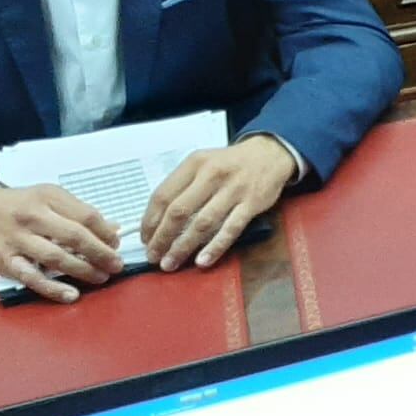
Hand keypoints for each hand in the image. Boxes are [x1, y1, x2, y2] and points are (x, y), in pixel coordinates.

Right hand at [0, 183, 121, 302]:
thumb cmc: (18, 205)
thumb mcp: (49, 198)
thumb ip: (79, 212)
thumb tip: (112, 228)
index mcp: (49, 197)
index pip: (87, 216)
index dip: (105, 233)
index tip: (116, 244)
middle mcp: (34, 216)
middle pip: (75, 236)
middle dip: (101, 253)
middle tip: (116, 264)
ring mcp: (18, 239)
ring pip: (56, 257)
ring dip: (83, 270)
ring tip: (101, 277)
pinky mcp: (5, 260)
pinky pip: (32, 277)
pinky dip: (53, 288)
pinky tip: (71, 294)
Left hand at [142, 136, 296, 271]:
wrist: (271, 153)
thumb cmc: (230, 163)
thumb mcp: (203, 163)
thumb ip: (182, 186)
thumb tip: (156, 220)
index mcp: (195, 163)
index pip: (163, 195)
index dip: (150, 221)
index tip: (145, 238)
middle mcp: (212, 174)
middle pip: (179, 211)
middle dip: (162, 238)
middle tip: (153, 256)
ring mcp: (234, 189)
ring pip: (203, 223)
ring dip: (183, 247)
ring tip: (171, 263)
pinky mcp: (252, 203)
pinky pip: (230, 229)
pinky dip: (215, 247)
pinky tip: (202, 261)